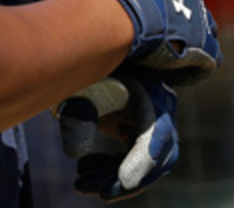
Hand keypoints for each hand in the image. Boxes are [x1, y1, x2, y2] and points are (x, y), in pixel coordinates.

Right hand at [47, 0, 220, 85]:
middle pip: (186, 7)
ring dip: (183, 46)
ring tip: (160, 62)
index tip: (143, 20)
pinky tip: (166, 75)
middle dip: (174, 24)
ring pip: (198, 33)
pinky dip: (187, 70)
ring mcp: (200, 13)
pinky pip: (204, 59)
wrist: (117, 14)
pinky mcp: (205, 42)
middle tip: (153, 42)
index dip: (156, 6)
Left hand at [54, 66, 179, 201]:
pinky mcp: (135, 127)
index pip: (157, 133)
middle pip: (157, 157)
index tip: (123, 181)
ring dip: (116, 176)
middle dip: (128, 179)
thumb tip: (75, 154)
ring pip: (143, 162)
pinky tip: (85, 169)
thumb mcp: (82, 79)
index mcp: (151, 90)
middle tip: (100, 192)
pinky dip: (111, 167)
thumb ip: (78, 111)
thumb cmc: (86, 58)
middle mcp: (157, 109)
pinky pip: (130, 157)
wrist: (89, 41)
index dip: (142, 161)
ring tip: (82, 183)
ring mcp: (149, 119)